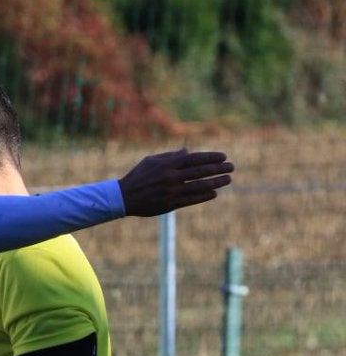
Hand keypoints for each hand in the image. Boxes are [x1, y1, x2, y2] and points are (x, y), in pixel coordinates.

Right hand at [118, 149, 232, 215]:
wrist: (124, 197)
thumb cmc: (138, 176)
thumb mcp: (151, 161)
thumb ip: (170, 156)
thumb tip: (188, 151)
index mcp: (166, 164)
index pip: (194, 159)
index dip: (211, 157)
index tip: (223, 156)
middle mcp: (171, 177)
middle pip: (200, 171)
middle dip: (218, 168)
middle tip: (231, 166)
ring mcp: (171, 191)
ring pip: (199, 186)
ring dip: (216, 182)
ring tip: (228, 179)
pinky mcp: (170, 204)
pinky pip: (192, 199)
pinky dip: (204, 196)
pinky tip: (214, 193)